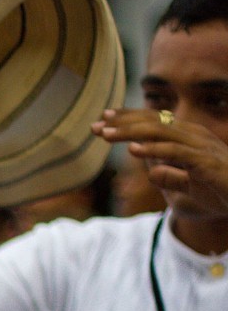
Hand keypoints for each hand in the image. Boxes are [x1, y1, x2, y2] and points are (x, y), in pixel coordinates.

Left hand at [92, 108, 227, 217]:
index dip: (128, 120)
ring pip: (160, 132)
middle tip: (95, 125)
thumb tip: (150, 172)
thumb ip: (170, 177)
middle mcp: (193, 136)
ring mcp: (200, 147)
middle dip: (122, 123)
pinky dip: (153, 150)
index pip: (154, 123)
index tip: (102, 120)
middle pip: (153, 123)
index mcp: (188, 138)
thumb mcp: (188, 186)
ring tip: (105, 135)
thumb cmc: (222, 191)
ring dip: (130, 132)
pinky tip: (133, 150)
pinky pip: (175, 152)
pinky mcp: (205, 161)